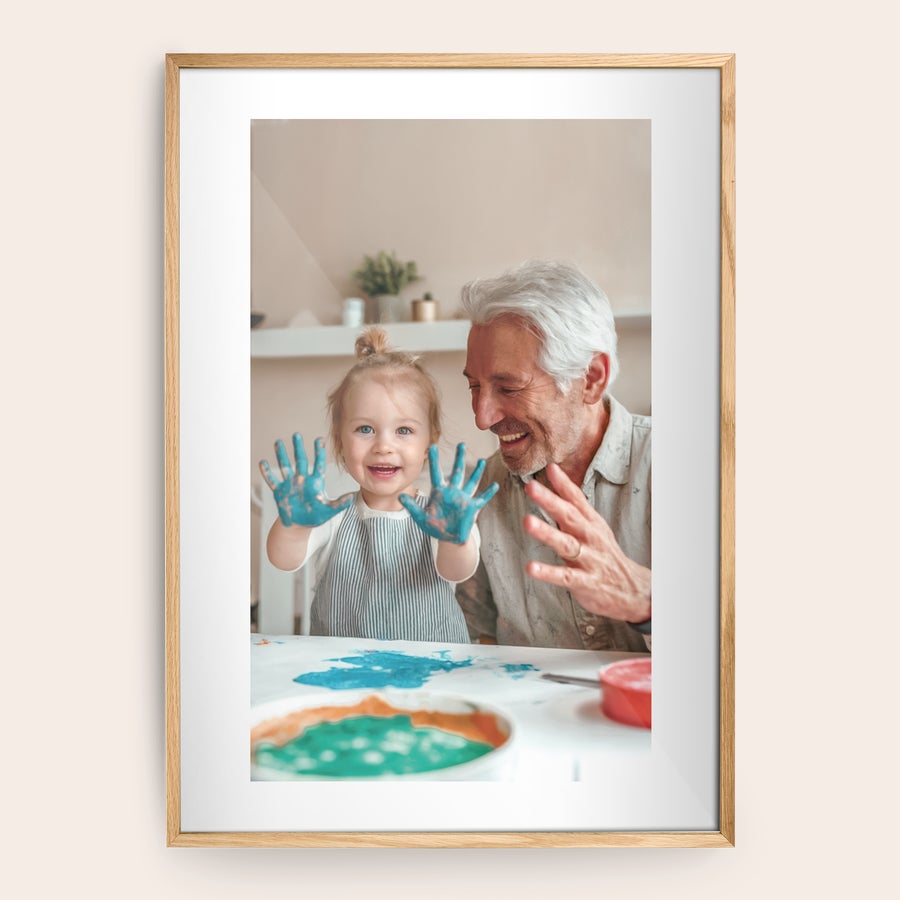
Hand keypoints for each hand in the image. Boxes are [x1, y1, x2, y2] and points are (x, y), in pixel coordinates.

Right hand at [259, 434, 352, 527]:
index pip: (318, 464)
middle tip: (296, 434)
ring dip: (281, 455)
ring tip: (278, 442)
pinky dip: (267, 473)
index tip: (319, 439)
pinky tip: (262, 462)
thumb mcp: (329, 510)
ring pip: (285, 467)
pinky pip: (272, 481)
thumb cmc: (315, 516)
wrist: (299, 524)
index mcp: (315, 482)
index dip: (319, 452)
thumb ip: (339, 504)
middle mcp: (302, 480)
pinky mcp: (280, 492)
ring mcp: (290, 484)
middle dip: (298, 448)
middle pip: (300, 460)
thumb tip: (351, 498)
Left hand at [400, 443, 498, 543]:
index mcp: (439, 492)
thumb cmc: (435, 526)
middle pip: (457, 472)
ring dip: (477, 472)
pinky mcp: (472, 507)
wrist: (449, 538)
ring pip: (471, 482)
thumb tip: (400, 497)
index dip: (435, 460)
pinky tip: (495, 486)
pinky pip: (482, 499)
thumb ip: (412, 507)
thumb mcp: (421, 518)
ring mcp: (464, 498)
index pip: (436, 473)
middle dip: (459, 458)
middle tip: (461, 444)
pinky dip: (488, 493)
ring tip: (481, 460)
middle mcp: (453, 492)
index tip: (433, 446)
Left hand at [523, 463, 650, 622]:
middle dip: (550, 501)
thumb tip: (554, 473)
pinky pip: (564, 576)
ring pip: (566, 544)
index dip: (564, 484)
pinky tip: (531, 567)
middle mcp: (590, 537)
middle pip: (570, 516)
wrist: (632, 589)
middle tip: (531, 487)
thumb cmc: (605, 553)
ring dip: (547, 532)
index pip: (577, 500)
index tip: (550, 469)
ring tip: (528, 521)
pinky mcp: (585, 581)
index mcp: (591, 523)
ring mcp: (588, 559)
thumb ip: (574, 502)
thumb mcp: (594, 525)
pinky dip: (548, 572)